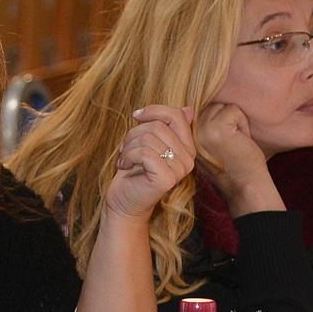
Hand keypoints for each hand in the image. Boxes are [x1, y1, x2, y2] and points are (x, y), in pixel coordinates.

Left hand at [103, 105, 196, 219]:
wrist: (124, 202)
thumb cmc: (134, 172)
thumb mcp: (149, 143)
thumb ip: (167, 127)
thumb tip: (189, 108)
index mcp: (187, 148)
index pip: (177, 115)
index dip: (154, 111)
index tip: (136, 116)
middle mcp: (188, 159)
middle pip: (159, 126)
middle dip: (135, 133)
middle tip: (125, 147)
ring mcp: (179, 170)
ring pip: (150, 138)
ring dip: (129, 146)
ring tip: (124, 157)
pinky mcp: (167, 179)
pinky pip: (145, 153)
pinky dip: (128, 156)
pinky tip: (123, 165)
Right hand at [195, 102, 282, 213]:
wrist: (244, 185)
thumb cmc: (233, 163)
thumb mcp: (211, 140)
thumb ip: (203, 122)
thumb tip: (205, 94)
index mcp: (183, 134)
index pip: (200, 106)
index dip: (218, 118)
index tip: (225, 141)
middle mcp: (188, 130)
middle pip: (214, 104)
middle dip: (228, 119)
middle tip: (229, 143)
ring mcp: (201, 129)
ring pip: (224, 105)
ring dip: (236, 122)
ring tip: (234, 142)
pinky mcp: (216, 128)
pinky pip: (234, 110)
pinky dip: (243, 125)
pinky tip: (240, 142)